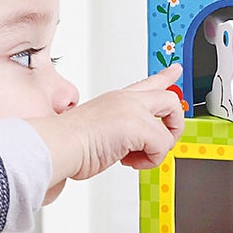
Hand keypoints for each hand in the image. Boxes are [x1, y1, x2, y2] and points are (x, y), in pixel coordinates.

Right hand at [30, 64, 184, 187]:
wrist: (57, 146)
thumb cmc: (67, 143)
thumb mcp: (98, 130)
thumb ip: (116, 133)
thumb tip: (125, 150)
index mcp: (116, 99)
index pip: (147, 83)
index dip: (165, 78)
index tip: (175, 70)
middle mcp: (127, 100)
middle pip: (170, 100)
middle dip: (174, 124)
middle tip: (161, 142)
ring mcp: (133, 110)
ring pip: (170, 127)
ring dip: (157, 150)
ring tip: (136, 157)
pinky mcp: (138, 126)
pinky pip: (162, 146)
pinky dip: (149, 161)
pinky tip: (130, 161)